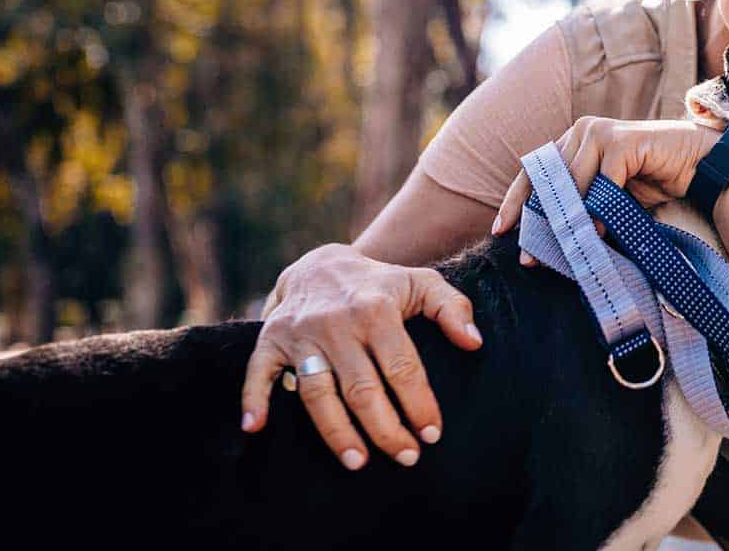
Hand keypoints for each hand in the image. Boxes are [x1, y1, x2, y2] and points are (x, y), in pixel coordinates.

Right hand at [240, 243, 482, 469]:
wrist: (322, 264)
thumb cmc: (380, 285)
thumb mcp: (422, 283)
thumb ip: (453, 308)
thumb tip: (474, 344)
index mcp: (377, 310)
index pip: (402, 366)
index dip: (418, 403)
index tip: (432, 433)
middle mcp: (337, 323)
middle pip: (362, 388)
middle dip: (385, 428)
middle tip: (406, 457)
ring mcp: (301, 333)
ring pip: (317, 392)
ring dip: (336, 431)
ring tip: (358, 462)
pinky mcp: (270, 340)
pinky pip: (258, 373)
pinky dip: (253, 399)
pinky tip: (256, 428)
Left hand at [489, 116, 719, 264]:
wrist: (697, 164)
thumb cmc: (652, 181)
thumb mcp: (607, 196)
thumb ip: (579, 206)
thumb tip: (544, 242)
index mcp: (572, 140)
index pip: (534, 171)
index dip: (516, 201)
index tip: (501, 231)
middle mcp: (581, 130)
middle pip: (548, 179)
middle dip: (538, 220)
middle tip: (530, 256)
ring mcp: (601, 132)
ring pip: (572, 182)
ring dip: (568, 220)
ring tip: (563, 251)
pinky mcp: (623, 140)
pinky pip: (603, 182)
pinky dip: (599, 210)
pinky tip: (597, 234)